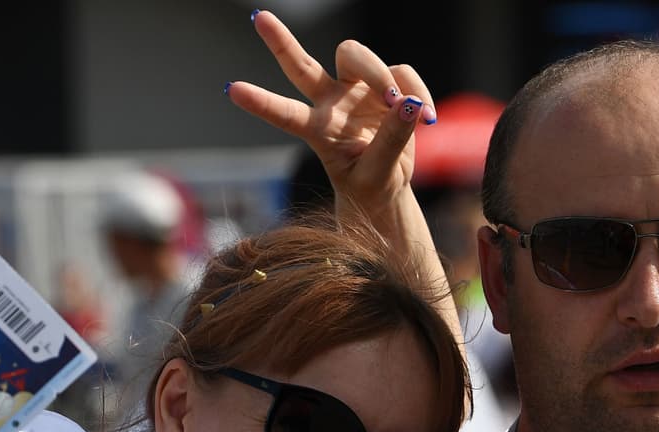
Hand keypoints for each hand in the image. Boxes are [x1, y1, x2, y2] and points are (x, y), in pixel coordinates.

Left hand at [227, 10, 435, 218]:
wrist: (389, 186)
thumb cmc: (371, 186)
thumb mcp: (378, 175)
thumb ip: (390, 142)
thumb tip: (409, 104)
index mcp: (317, 131)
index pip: (285, 114)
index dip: (261, 102)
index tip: (232, 90)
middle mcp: (330, 103)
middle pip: (304, 66)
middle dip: (280, 42)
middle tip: (260, 18)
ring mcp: (356, 91)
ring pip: (357, 56)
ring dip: (380, 76)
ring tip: (401, 105)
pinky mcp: (384, 85)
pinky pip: (403, 74)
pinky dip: (418, 93)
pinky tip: (426, 117)